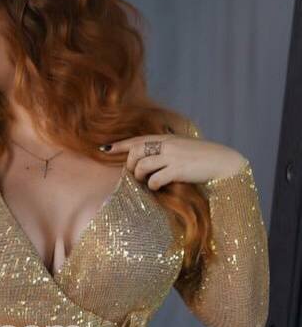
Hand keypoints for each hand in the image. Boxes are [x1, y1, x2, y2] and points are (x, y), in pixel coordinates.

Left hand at [106, 134, 246, 190]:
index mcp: (166, 138)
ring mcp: (172, 156)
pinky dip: (153, 185)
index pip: (137, 139)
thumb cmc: (201, 158)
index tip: (104, 149)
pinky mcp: (178, 170)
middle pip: (135, 153)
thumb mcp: (181, 148)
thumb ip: (164, 150)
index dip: (119, 144)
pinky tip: (159, 187)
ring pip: (142, 166)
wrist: (223, 162)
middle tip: (137, 176)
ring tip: (148, 182)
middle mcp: (167, 145)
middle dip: (131, 166)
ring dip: (140, 177)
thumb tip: (146, 160)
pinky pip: (155, 179)